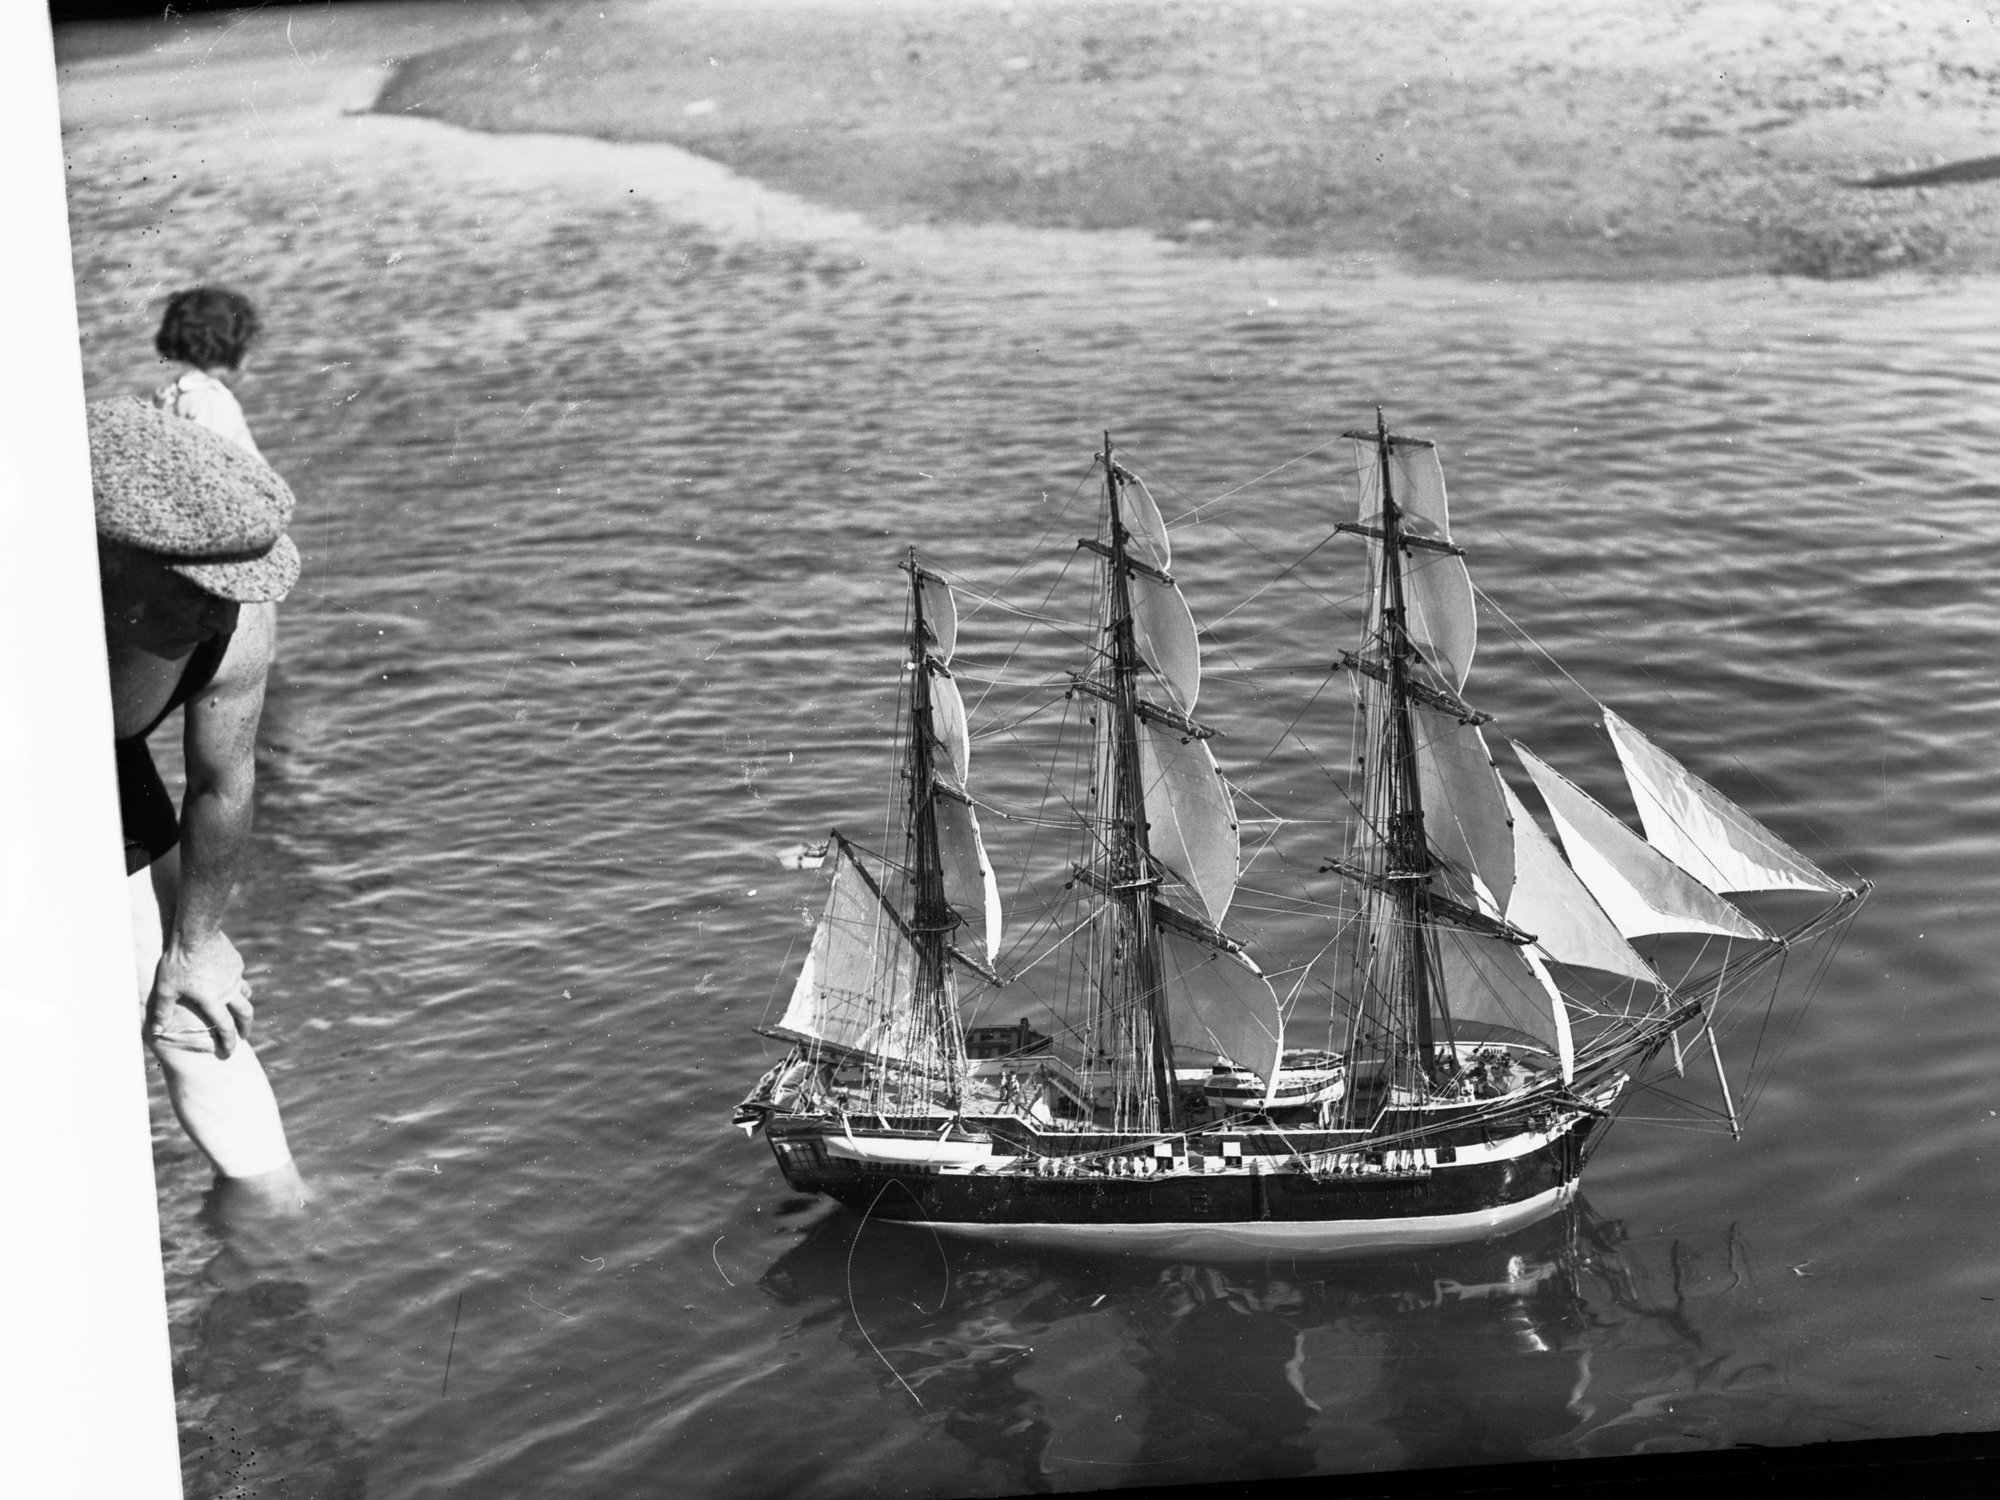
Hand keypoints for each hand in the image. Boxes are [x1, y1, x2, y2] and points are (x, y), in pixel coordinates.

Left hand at [147, 930, 252, 1057]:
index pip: (225, 1027)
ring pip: (247, 993)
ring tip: (241, 1007)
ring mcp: (235, 976)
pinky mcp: (236, 962)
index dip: (229, 1041)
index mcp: (213, 1001)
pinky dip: (236, 981)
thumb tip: (156, 1030)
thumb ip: (163, 1010)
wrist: (196, 934)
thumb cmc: (178, 962)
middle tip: (245, 1034)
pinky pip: (239, 975)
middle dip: (246, 1026)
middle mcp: (229, 991)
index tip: (230, 1051)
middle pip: (245, 1013)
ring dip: (245, 1003)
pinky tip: (227, 978)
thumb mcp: (165, 988)